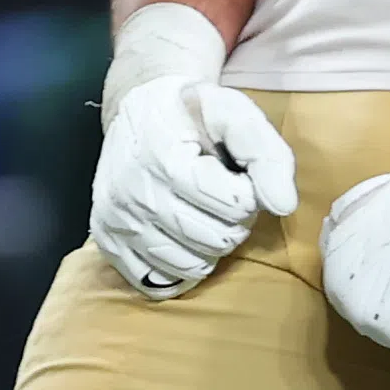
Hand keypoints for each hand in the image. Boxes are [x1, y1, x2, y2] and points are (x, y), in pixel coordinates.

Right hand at [91, 72, 300, 299]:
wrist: (138, 107)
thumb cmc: (193, 114)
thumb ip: (266, 153)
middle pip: (217, 239)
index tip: (235, 175)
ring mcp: (115, 219)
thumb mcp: (235, 114)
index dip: (248, 193)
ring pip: (191, 266)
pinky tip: (179, 236)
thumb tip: (283, 206)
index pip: (235, 205)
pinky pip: (158, 282)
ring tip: (200, 212)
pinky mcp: (105, 240)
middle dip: (233, 221)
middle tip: (221, 196)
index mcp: (163, 156)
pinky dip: (178, 265)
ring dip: (208, 245)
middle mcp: (132, 192)